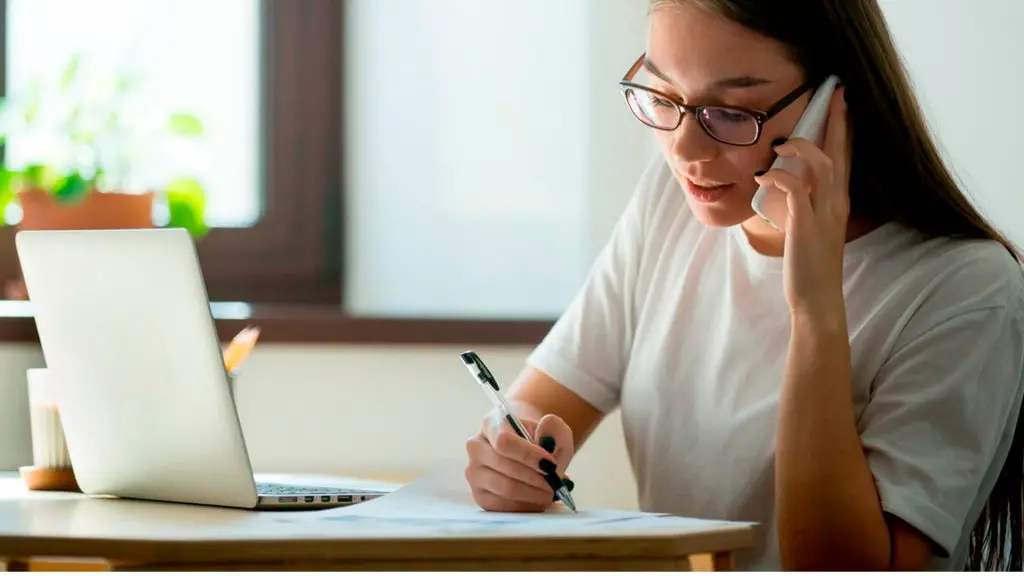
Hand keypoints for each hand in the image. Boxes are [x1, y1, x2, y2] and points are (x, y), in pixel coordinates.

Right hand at [464, 410, 574, 511]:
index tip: (550, 464)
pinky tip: (538, 500)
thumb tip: (546, 427)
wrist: (528, 452)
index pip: (503, 441)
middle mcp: (476, 447)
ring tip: (550, 492)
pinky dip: (525, 505)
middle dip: (535, 478)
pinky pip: (502, 506)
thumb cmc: (540, 440)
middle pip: (503, 466)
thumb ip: (554, 427)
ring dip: (533, 493)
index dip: (527, 455)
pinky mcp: (479, 495)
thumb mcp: (553, 430)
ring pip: (504, 488)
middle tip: (555, 484)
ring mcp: (475, 473)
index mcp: (491, 424)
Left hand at [755, 86, 850, 319]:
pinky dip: (780, 177)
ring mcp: (823, 214)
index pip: (845, 157)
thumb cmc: (809, 264)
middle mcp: (836, 203)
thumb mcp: (809, 227)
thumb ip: (804, 204)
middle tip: (834, 93)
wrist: (816, 299)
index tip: (842, 102)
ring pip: (823, 166)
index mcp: (838, 202)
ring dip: (802, 148)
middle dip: (836, 121)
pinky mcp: (806, 226)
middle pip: (840, 152)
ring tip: (781, 144)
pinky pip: (795, 190)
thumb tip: (785, 184)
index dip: (844, 129)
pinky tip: (766, 175)